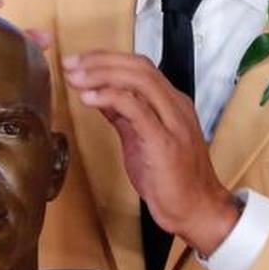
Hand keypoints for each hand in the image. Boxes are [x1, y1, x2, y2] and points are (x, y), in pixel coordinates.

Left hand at [62, 52, 239, 256]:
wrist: (197, 210)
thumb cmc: (172, 179)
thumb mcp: (142, 139)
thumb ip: (125, 115)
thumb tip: (101, 95)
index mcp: (171, 103)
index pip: (140, 66)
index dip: (107, 59)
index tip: (79, 62)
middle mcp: (175, 106)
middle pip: (139, 67)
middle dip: (100, 60)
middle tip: (71, 64)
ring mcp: (172, 122)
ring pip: (139, 80)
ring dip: (102, 74)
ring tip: (76, 78)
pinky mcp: (164, 141)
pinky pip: (137, 109)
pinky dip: (110, 98)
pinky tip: (89, 98)